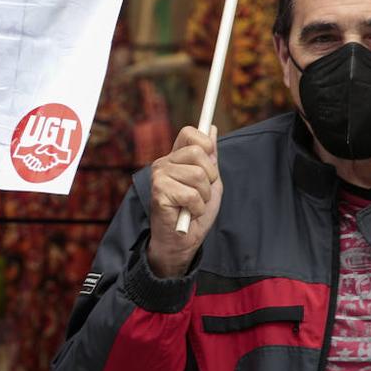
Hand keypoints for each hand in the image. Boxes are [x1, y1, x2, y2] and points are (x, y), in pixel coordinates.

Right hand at [147, 126, 221, 277]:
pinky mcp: (159, 193)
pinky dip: (197, 208)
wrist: (181, 242)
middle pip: (198, 152)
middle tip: (202, 192)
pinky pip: (192, 195)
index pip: (189, 132)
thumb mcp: (209, 183)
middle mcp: (163, 163)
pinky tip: (187, 213)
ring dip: (204, 196)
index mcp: (174, 158)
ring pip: (198, 175)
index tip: (211, 160)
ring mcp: (159, 177)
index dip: (205, 143)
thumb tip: (211, 128)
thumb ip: (210, 158)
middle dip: (210, 176)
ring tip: (194, 205)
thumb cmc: (194, 213)